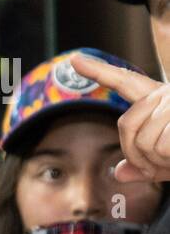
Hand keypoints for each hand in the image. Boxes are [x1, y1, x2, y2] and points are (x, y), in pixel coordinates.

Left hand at [71, 53, 169, 182]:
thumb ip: (145, 165)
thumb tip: (118, 173)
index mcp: (163, 98)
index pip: (126, 82)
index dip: (98, 71)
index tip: (73, 61)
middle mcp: (168, 93)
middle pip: (126, 125)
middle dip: (135, 154)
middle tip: (157, 170)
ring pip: (143, 141)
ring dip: (157, 163)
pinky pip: (159, 146)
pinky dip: (167, 161)